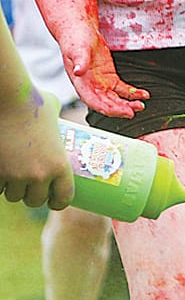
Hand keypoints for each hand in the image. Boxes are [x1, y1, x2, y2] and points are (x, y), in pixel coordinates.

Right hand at [0, 88, 73, 208]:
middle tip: (31, 186)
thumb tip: (58, 118)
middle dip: (32, 195)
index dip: (58, 200)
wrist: (7, 98)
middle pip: (35, 201)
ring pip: (12, 195)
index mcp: (60, 165)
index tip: (54, 198)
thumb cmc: (32, 101)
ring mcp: (14, 175)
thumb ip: (57, 122)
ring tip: (15, 178)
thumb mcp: (54, 114)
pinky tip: (1, 175)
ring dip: (13, 189)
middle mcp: (39, 175)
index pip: (63, 197)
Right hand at [64, 35, 146, 118]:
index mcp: (80, 83)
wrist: (80, 31)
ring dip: (128, 104)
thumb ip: (79, 61)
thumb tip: (78, 71)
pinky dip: (132, 93)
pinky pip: (122, 89)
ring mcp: (101, 83)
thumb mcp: (76, 48)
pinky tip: (143, 95)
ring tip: (141, 105)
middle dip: (120, 109)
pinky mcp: (109, 78)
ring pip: (115, 99)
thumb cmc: (75, 39)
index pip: (93, 101)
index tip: (122, 112)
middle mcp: (90, 86)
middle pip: (106, 103)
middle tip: (135, 110)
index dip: (107, 109)